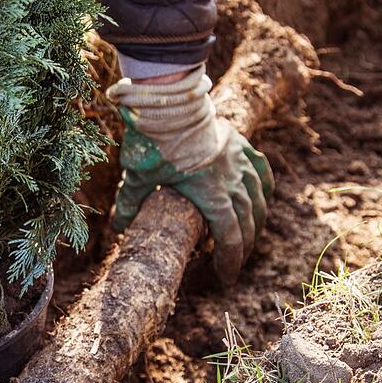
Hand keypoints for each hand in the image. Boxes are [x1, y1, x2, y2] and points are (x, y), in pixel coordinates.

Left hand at [107, 68, 272, 284]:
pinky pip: (261, 170)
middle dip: (244, 246)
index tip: (226, 278)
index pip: (231, 239)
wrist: (172, 103)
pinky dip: (263, 187)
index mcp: (212, 197)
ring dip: (256, 222)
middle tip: (234, 261)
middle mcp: (233, 183)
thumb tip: (118, 227)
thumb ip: (130, 203)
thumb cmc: (154, 143)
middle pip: (249, 224)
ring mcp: (240, 163)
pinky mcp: (240, 145)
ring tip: (250, 236)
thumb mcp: (137, 177)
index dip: (230, 262)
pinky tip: (262, 196)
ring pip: (259, 200)